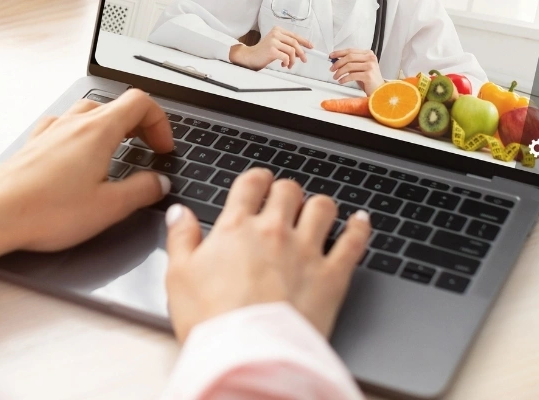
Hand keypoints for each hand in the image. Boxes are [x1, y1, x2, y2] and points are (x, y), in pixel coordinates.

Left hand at [0, 89, 174, 267]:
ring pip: (89, 111)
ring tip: (117, 151)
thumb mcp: (108, 207)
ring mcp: (51, 131)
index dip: (160, 122)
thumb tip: (158, 183)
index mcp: (98, 131)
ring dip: (111, 125)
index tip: (163, 148)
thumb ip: (141, 191)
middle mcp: (73, 123)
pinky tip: (78, 155)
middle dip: (139, 124)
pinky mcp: (34, 144)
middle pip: (116, 104)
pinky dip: (82, 134)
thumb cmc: (46, 211)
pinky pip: (64, 125)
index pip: (140, 102)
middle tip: (147, 148)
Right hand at [164, 169, 370, 343]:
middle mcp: (274, 231)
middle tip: (284, 202)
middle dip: (286, 192)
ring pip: (323, 207)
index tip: (258, 184)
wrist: (246, 358)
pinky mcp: (333, 277)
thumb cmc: (211, 321)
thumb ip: (180, 238)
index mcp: (236, 227)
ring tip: (316, 212)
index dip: (256, 179)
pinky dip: (360, 227)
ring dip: (318, 205)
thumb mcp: (178, 276)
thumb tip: (179, 213)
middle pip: (289, 190)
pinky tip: (360, 222)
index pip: (251, 183)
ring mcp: (307, 251)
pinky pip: (354, 241)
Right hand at [229, 26, 312, 69]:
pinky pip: (286, 57)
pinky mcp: (272, 50)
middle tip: (304, 59)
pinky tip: (284, 64)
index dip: (304, 42)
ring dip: (293, 60)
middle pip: (295, 43)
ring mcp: (273, 41)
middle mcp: (275, 34)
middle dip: (302, 53)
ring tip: (289, 64)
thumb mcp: (276, 45)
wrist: (250, 57)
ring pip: (292, 51)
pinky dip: (287, 62)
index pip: (295, 35)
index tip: (310, 47)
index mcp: (277, 30)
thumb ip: (287, 46)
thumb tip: (301, 51)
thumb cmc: (263, 52)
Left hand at [329, 48, 383, 93]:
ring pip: (349, 66)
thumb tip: (336, 60)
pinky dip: (344, 78)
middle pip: (349, 57)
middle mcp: (370, 58)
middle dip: (337, 63)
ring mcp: (370, 66)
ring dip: (339, 72)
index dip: (339, 53)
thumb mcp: (360, 68)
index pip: (351, 50)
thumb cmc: (369, 80)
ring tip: (336, 76)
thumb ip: (351, 62)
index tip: (331, 56)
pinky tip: (341, 81)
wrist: (379, 90)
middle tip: (332, 69)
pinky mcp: (368, 75)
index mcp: (368, 54)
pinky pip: (351, 75)